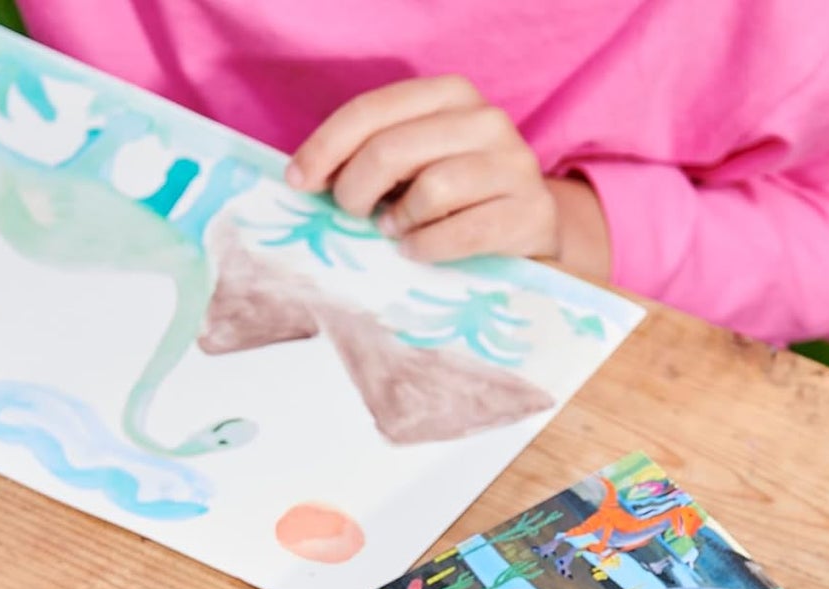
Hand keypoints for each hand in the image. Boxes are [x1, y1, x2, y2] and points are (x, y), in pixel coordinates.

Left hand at [287, 75, 610, 280]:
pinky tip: (414, 252)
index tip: (297, 182)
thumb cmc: (457, 201)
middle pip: (393, 149)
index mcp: (450, 96)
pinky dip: (427, 247)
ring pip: (431, 188)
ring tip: (393, 233)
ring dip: (398, 221)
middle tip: (352, 215)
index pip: (372, 111)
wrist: (529, 233)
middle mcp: (486, 120)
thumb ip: (371, 159)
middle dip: (355, 189)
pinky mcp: (531, 214)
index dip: (325, 147)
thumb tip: (307, 175)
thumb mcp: (414, 166)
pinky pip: (463, 232)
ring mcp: (514, 165)